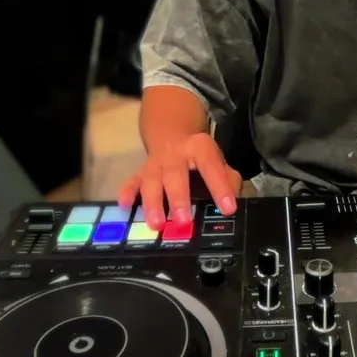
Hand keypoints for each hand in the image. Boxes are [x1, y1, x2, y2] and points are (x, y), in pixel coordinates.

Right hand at [117, 132, 241, 229]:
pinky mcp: (140, 172)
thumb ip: (228, 179)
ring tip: (156, 224)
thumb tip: (231, 202)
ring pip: (151, 181)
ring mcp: (154, 163)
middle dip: (179, 198)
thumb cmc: (198, 155)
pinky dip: (127, 193)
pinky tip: (125, 205)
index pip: (211, 167)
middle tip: (184, 221)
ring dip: (152, 203)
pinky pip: (131, 182)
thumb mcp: (217, 159)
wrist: (170, 132)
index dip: (220, 188)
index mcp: (199, 148)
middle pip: (175, 175)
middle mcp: (174, 154)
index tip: (228, 209)